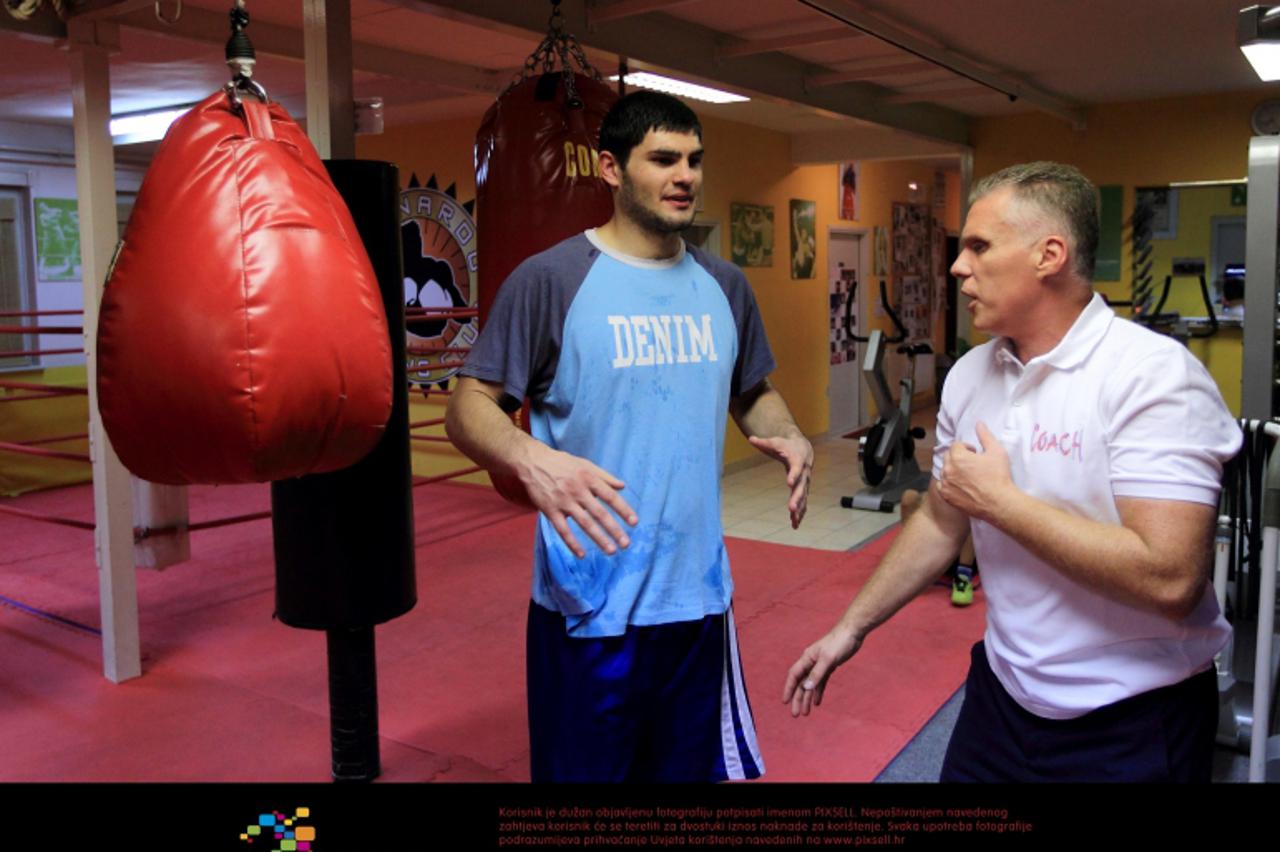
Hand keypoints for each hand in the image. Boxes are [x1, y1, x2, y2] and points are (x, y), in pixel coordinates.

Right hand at [517, 444, 637, 557]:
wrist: (532, 462)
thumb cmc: (561, 463)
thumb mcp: (585, 464)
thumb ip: (604, 476)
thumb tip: (623, 486)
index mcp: (588, 478)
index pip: (610, 496)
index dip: (623, 509)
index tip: (634, 523)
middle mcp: (578, 490)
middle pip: (599, 513)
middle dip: (614, 529)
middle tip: (626, 544)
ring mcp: (563, 501)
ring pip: (584, 523)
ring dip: (598, 538)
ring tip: (611, 551)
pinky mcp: (549, 510)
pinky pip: (562, 529)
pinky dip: (572, 543)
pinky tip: (582, 554)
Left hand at [749, 433, 812, 527]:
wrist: (803, 449)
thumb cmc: (786, 445)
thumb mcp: (775, 442)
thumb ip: (763, 443)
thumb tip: (751, 438)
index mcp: (798, 461)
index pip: (797, 469)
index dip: (793, 475)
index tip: (789, 483)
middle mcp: (804, 474)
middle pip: (801, 487)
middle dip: (796, 498)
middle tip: (791, 508)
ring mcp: (804, 483)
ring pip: (803, 498)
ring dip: (799, 510)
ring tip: (794, 521)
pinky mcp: (802, 490)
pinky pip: (803, 503)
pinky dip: (800, 513)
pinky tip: (795, 524)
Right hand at [782, 625, 861, 716]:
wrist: (852, 632)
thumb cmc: (839, 642)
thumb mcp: (828, 659)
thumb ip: (817, 673)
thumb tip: (806, 687)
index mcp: (807, 658)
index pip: (794, 675)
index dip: (788, 689)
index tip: (785, 702)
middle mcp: (811, 663)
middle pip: (801, 683)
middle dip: (797, 699)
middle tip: (796, 714)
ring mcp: (819, 665)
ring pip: (810, 684)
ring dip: (807, 698)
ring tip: (806, 713)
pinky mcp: (829, 667)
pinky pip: (821, 682)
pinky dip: (818, 692)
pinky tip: (817, 701)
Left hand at [938, 421, 1013, 521]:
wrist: (999, 502)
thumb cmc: (999, 476)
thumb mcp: (996, 451)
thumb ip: (985, 435)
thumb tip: (979, 423)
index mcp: (958, 456)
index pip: (956, 445)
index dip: (967, 448)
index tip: (975, 453)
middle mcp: (948, 469)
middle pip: (949, 457)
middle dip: (959, 457)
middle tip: (972, 463)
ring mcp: (946, 483)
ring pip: (945, 471)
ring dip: (953, 470)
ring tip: (968, 475)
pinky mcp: (946, 496)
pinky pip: (942, 485)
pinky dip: (948, 483)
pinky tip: (961, 485)